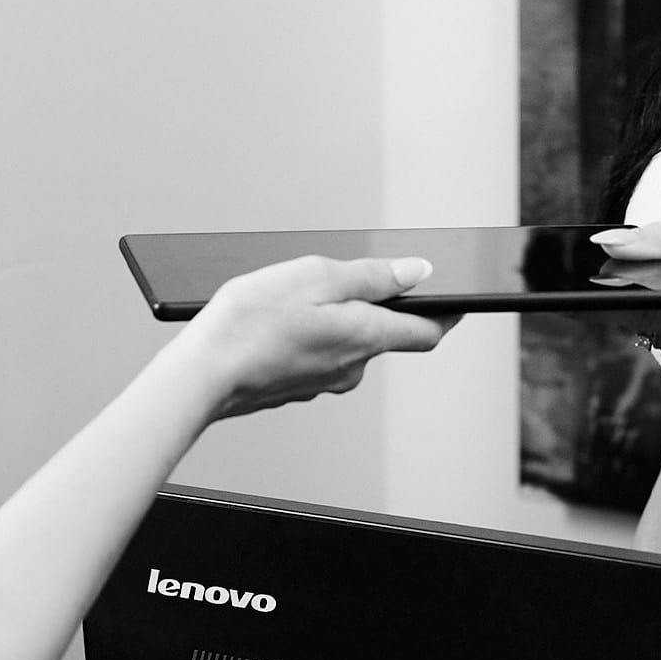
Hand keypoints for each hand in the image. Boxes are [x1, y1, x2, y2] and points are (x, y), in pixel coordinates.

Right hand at [180, 255, 454, 421]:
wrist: (198, 378)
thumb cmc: (250, 325)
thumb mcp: (317, 277)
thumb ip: (373, 276)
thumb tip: (419, 271)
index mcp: (366, 338)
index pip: (428, 331)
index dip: (448, 312)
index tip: (461, 298)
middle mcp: (352, 368)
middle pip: (382, 332)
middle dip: (374, 304)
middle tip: (347, 276)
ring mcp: (323, 383)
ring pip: (345, 343)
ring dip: (334, 318)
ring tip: (295, 295)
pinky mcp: (295, 388)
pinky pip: (316, 355)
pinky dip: (308, 335)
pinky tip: (276, 320)